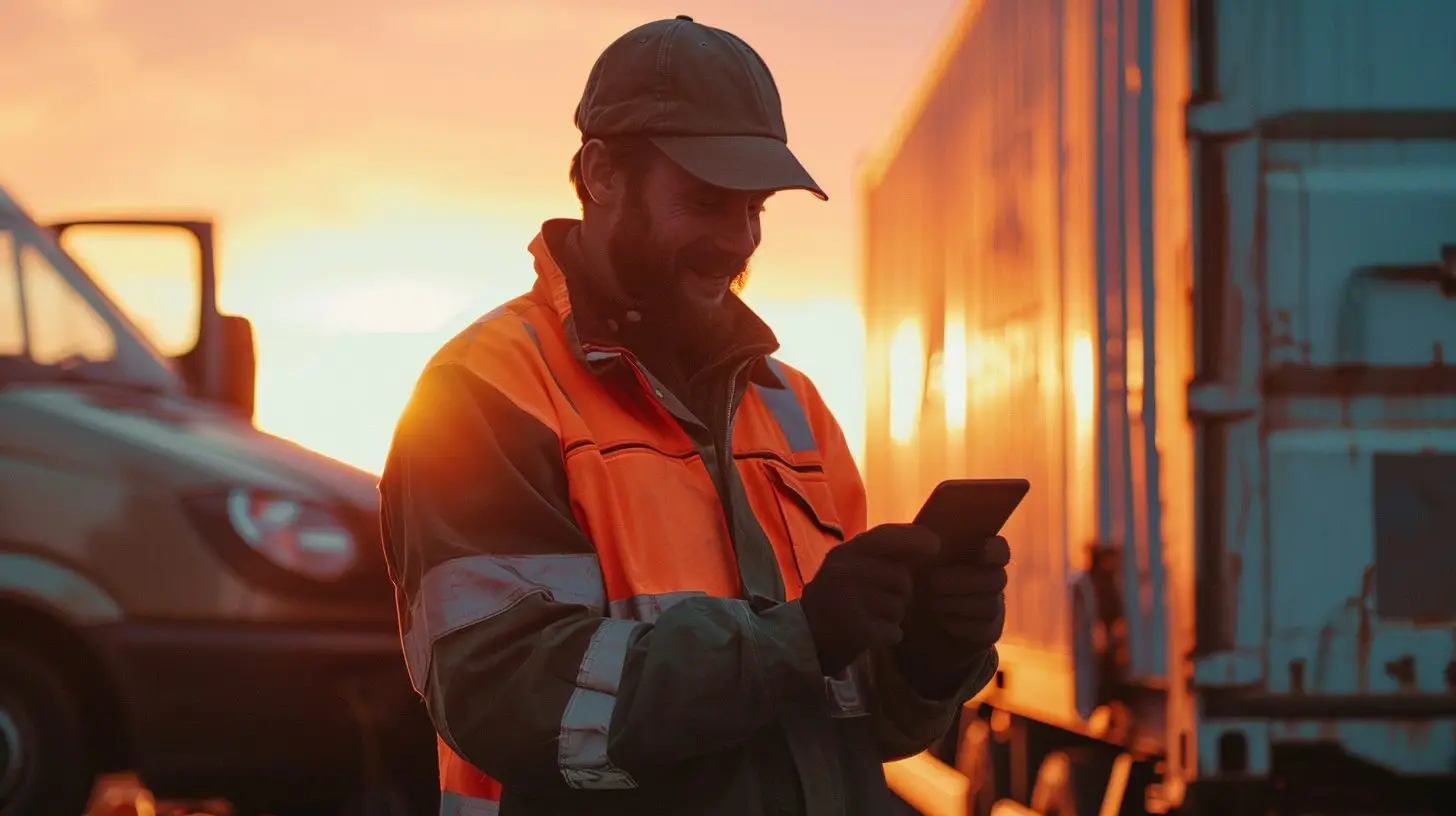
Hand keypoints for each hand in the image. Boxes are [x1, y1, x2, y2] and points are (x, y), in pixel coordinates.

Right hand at [799, 524, 941, 675]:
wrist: (801, 639)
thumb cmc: (834, 599)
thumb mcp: (848, 566)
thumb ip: (880, 553)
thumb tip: (931, 542)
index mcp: (844, 553)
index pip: (884, 536)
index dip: (913, 539)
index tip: (935, 546)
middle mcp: (845, 571)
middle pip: (901, 577)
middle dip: (900, 592)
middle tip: (880, 601)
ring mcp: (850, 600)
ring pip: (900, 606)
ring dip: (893, 616)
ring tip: (871, 617)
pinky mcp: (856, 629)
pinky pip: (894, 631)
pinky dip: (889, 636)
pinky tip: (871, 634)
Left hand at [895, 536, 1009, 695]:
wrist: (916, 624)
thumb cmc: (916, 583)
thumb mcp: (918, 562)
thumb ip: (924, 545)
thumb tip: (923, 535)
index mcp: (979, 556)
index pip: (1000, 550)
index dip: (995, 550)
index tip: (982, 551)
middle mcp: (992, 581)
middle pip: (996, 578)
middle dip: (962, 580)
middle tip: (931, 582)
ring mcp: (993, 608)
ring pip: (989, 604)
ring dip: (956, 602)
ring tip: (928, 601)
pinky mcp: (987, 633)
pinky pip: (983, 628)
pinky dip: (959, 624)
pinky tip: (940, 619)